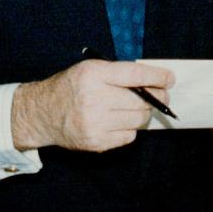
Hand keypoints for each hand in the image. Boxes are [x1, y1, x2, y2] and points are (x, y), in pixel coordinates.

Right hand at [10, 59, 172, 152]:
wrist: (43, 113)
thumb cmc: (72, 86)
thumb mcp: (91, 69)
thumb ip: (120, 73)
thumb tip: (156, 81)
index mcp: (93, 74)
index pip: (135, 75)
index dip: (157, 77)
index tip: (170, 78)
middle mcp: (93, 98)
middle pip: (141, 100)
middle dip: (156, 97)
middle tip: (160, 96)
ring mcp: (94, 123)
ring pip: (138, 120)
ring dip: (143, 114)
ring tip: (136, 108)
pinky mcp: (95, 142)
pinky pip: (129, 136)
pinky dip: (130, 129)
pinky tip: (120, 121)